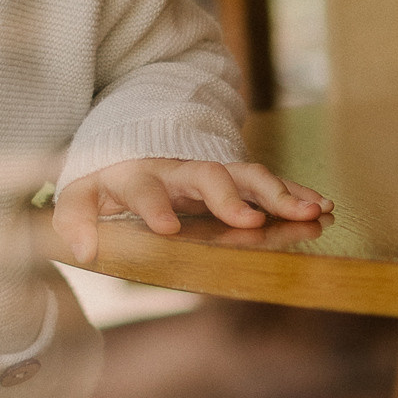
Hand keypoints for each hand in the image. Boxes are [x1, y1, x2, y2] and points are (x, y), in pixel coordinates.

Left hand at [51, 155, 331, 268]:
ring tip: (308, 211)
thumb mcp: (81, 197)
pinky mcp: (234, 179)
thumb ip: (76, 221)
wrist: (133, 146)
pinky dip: (295, 192)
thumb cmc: (107, 183)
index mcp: (137, 175)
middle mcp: (178, 169)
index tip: (167, 229)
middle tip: (248, 220)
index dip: (153, 205)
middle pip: (206, 175)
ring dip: (278, 193)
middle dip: (229, 196)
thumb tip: (83, 251)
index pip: (143, 187)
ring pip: (246, 175)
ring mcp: (210, 171)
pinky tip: (321, 206)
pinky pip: (268, 183)